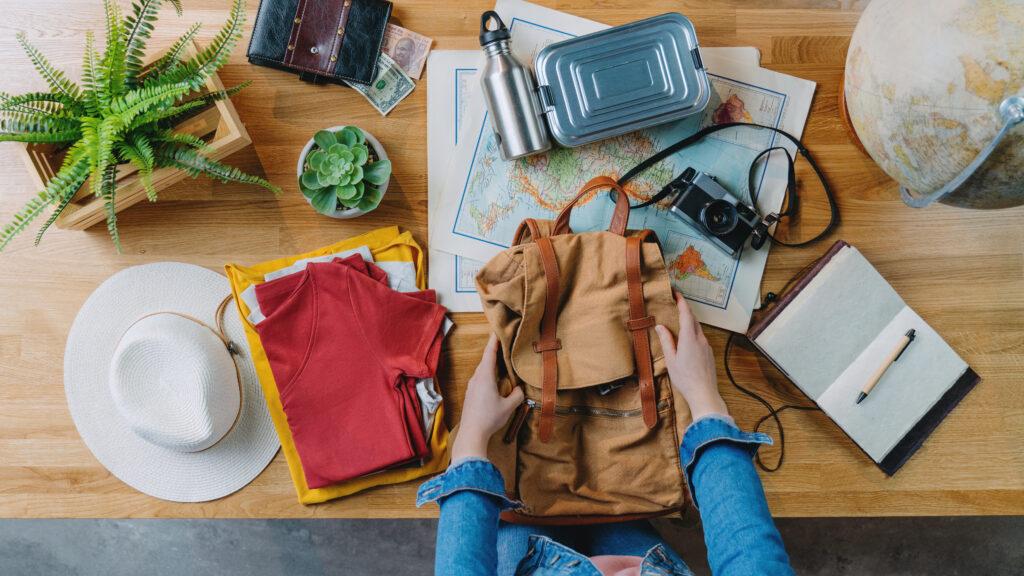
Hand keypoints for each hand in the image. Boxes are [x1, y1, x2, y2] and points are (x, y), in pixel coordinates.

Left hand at [451, 334, 524, 461]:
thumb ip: (517, 394)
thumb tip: (520, 389)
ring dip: (492, 364)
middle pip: (486, 360)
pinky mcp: (471, 394)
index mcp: (485, 376)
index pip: (490, 353)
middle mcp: (476, 378)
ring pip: (483, 370)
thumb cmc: (490, 418)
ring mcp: (472, 386)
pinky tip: (495, 380)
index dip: (494, 340)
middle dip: (494, 351)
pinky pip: (480, 378)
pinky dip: (488, 374)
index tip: (497, 330)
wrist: (471, 433)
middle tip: (505, 343)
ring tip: (502, 361)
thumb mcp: (509, 406)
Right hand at [655, 292, 728, 421]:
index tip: (676, 293)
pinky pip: (701, 337)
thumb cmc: (685, 378)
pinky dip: (693, 332)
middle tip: (675, 304)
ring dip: (690, 322)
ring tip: (679, 320)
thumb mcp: (671, 360)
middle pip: (694, 319)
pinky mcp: (709, 353)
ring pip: (698, 329)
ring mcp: (707, 346)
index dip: (682, 302)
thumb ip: (666, 341)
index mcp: (689, 338)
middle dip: (685, 310)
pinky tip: (687, 339)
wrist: (704, 393)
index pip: (686, 314)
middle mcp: (700, 339)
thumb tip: (660, 326)